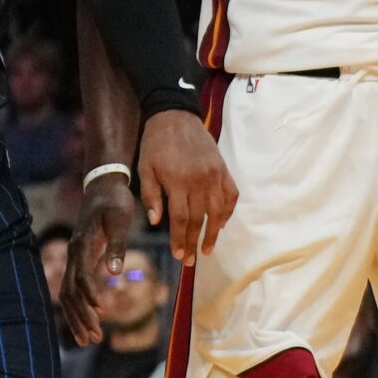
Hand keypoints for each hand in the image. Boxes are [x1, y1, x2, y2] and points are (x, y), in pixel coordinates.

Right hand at [63, 172, 139, 344]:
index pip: (82, 277)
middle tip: (93, 340)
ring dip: (78, 317)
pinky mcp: (81, 258)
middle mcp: (73, 254)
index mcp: (82, 245)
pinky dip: (80, 305)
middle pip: (70, 292)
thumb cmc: (115, 201)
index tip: (101, 313)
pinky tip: (90, 319)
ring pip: (70, 293)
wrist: (104, 186)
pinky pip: (75, 287)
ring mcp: (74, 257)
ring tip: (90, 339)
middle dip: (81, 317)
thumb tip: (113, 272)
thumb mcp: (120, 220)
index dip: (90, 296)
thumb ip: (117, 246)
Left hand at [139, 110, 238, 265]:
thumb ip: (151, 196)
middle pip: (201, 219)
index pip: (182, 219)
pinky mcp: (224, 169)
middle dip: (195, 242)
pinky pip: (231, 195)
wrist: (176, 116)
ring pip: (219, 211)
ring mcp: (215, 175)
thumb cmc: (155, 143)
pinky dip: (228, 211)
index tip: (179, 256)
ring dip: (214, 232)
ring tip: (209, 248)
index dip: (180, 240)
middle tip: (192, 260)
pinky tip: (222, 223)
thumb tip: (157, 222)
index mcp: (178, 181)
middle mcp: (200, 180)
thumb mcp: (145, 168)